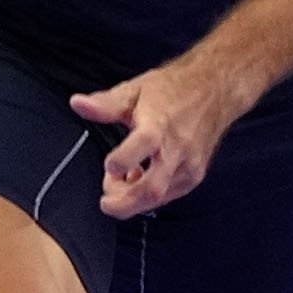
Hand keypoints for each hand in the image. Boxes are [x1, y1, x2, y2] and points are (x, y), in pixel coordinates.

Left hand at [68, 58, 248, 218]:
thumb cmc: (173, 90)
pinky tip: (138, 179)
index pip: (141, 149)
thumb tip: (77, 104)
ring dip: (133, 199)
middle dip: (123, 203)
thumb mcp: (135, 90)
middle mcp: (177, 150)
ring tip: (119, 180)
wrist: (215, 91)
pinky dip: (148, 195)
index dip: (119, 162)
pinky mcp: (195, 174)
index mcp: (159, 126)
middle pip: (151, 190)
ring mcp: (189, 165)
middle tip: (105, 200)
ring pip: (159, 197)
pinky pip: (169, 194)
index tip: (109, 164)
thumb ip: (106, 104)